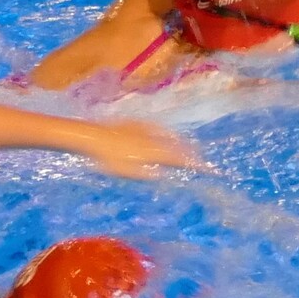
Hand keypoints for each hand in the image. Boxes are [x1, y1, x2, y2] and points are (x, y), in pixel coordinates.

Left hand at [87, 120, 204, 180]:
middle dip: (189, 151)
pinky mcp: (137, 123)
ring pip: (168, 134)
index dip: (191, 162)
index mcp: (151, 151)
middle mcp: (152, 138)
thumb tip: (163, 174)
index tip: (203, 167)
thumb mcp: (126, 171)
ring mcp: (145, 129)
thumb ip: (146, 173)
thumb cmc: (108, 158)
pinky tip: (166, 133)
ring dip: (180, 140)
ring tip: (189, 145)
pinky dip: (166, 131)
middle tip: (200, 157)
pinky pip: (157, 127)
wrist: (95, 136)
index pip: (176, 158)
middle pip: (176, 144)